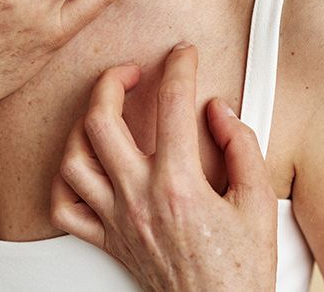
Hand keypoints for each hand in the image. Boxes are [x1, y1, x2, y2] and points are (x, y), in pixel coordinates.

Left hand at [50, 43, 277, 290]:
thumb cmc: (242, 267)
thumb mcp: (260, 202)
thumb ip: (242, 147)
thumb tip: (218, 110)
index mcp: (180, 184)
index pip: (172, 104)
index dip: (179, 67)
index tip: (183, 54)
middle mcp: (139, 197)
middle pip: (101, 121)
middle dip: (111, 80)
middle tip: (131, 71)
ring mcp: (117, 220)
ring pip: (73, 160)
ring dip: (81, 126)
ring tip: (103, 112)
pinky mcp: (107, 241)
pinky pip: (63, 208)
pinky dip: (63, 181)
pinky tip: (82, 165)